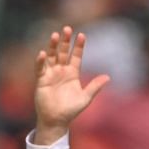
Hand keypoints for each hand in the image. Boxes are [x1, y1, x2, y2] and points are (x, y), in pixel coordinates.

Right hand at [32, 25, 110, 144]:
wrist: (57, 120)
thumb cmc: (71, 110)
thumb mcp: (86, 97)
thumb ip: (95, 86)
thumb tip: (108, 77)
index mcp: (73, 73)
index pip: (76, 56)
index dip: (78, 46)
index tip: (82, 35)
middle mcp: (61, 71)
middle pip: (62, 52)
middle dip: (65, 41)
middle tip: (67, 28)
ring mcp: (51, 74)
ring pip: (51, 56)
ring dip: (52, 46)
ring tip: (55, 35)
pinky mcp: (41, 79)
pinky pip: (40, 68)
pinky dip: (40, 61)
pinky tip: (43, 53)